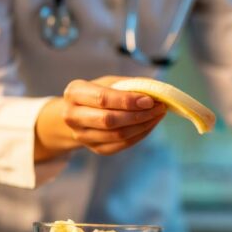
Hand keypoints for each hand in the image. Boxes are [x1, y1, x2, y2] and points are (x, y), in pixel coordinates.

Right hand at [35, 76, 166, 160]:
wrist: (80, 114)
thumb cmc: (99, 93)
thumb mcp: (110, 82)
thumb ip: (131, 84)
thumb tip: (156, 90)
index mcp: (75, 93)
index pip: (103, 99)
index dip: (128, 101)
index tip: (150, 100)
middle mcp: (73, 116)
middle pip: (109, 120)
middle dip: (138, 115)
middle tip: (159, 108)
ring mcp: (82, 136)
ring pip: (117, 135)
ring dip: (143, 125)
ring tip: (158, 114)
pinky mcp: (95, 148)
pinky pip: (121, 145)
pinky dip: (140, 134)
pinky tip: (150, 124)